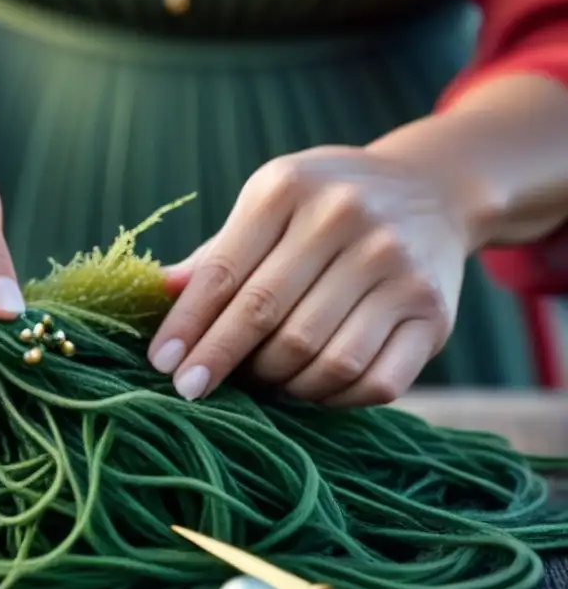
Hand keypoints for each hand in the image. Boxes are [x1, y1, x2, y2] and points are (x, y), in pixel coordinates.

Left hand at [148, 146, 472, 405]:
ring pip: (321, 358)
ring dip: (279, 384)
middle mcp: (348, 220)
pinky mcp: (433, 314)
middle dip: (220, 362)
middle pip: (267, 317)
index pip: (224, 273)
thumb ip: (218, 253)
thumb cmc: (325, 206)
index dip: (187, 326)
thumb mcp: (269, 205)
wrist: (432, 190)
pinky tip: (310, 389)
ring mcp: (398, 268)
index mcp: (290, 190)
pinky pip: (374, 382)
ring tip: (261, 381)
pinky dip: (333, 399)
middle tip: (194, 389)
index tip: (162, 366)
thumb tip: (155, 293)